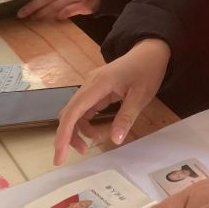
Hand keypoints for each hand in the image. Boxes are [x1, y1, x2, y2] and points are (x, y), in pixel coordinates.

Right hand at [52, 39, 170, 164]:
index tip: (58, 153)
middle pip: (68, 113)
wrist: (150, 52)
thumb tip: (115, 140)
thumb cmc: (147, 70)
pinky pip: (83, 109)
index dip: (64, 133)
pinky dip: (85, 123)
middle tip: (74, 155)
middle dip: (67, 135)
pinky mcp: (95, 90)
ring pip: (74, 112)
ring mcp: (91, 87)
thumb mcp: (141, 96)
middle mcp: (89, 84)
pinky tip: (95, 133)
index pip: (73, 111)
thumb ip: (126, 117)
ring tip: (90, 145)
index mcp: (98, 84)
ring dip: (77, 131)